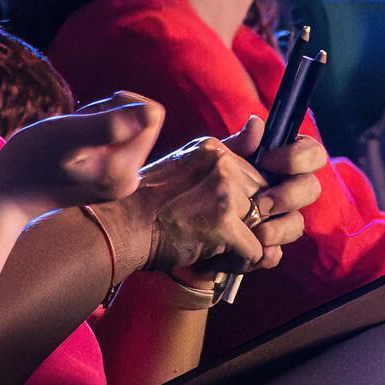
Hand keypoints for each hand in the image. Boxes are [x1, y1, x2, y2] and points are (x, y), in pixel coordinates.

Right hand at [0, 96, 162, 220]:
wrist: (6, 195)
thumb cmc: (31, 160)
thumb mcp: (69, 134)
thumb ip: (112, 124)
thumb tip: (154, 112)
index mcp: (126, 170)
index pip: (150, 113)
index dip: (118, 104)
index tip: (87, 120)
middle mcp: (131, 179)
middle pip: (137, 121)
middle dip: (105, 115)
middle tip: (72, 134)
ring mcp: (120, 181)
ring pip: (123, 128)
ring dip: (95, 125)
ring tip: (67, 144)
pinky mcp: (109, 178)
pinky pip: (112, 140)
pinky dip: (90, 136)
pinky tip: (68, 151)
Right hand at [130, 114, 304, 284]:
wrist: (119, 228)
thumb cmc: (149, 203)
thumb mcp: (186, 164)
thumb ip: (229, 148)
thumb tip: (259, 123)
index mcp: (215, 149)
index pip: (258, 177)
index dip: (247, 204)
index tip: (225, 216)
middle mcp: (222, 164)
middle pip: (265, 201)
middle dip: (251, 224)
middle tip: (224, 237)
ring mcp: (223, 192)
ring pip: (263, 227)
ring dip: (247, 244)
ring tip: (220, 249)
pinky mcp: (223, 223)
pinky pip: (256, 250)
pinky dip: (241, 262)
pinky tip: (220, 260)